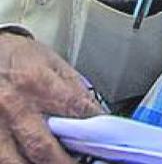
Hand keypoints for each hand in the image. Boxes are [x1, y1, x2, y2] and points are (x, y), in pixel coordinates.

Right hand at [0, 32, 100, 163]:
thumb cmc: (16, 56)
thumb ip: (72, 86)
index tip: (103, 138)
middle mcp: (15, 106)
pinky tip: (30, 161)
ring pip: (16, 161)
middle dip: (64, 162)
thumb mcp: (51, 62)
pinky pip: (1, 157)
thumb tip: (92, 109)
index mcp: (37, 83)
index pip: (75, 110)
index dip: (93, 126)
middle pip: (43, 146)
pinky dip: (16, 162)